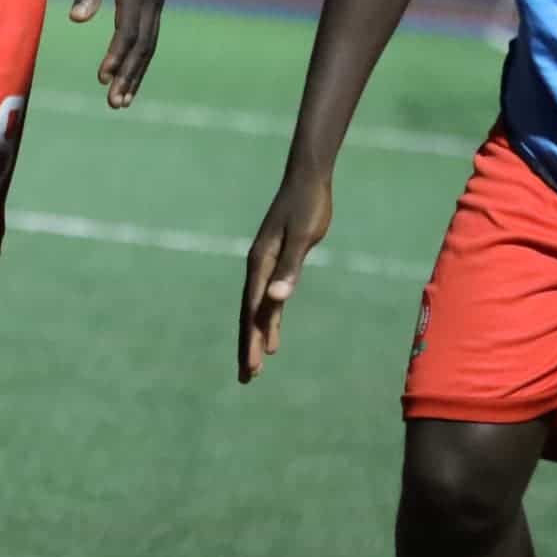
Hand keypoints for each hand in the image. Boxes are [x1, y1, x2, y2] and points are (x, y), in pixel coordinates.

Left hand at [70, 0, 173, 108]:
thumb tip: (77, 20)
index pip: (127, 33)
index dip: (115, 57)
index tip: (102, 78)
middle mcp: (152, 0)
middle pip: (142, 47)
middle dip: (129, 76)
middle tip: (115, 103)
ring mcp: (157, 0)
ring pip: (150, 44)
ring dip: (137, 71)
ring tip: (123, 97)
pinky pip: (151, 33)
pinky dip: (142, 55)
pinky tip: (132, 68)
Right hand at [238, 166, 334, 382]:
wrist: (307, 179)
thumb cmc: (308, 207)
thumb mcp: (303, 238)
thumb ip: (289, 269)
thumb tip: (276, 300)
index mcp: (261, 264)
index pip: (253, 311)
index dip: (252, 340)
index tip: (252, 368)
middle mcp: (258, 268)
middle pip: (250, 314)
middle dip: (248, 346)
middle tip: (248, 378)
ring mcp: (265, 265)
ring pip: (257, 309)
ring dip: (257, 336)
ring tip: (257, 365)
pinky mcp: (276, 262)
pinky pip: (268, 299)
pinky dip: (270, 319)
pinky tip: (275, 335)